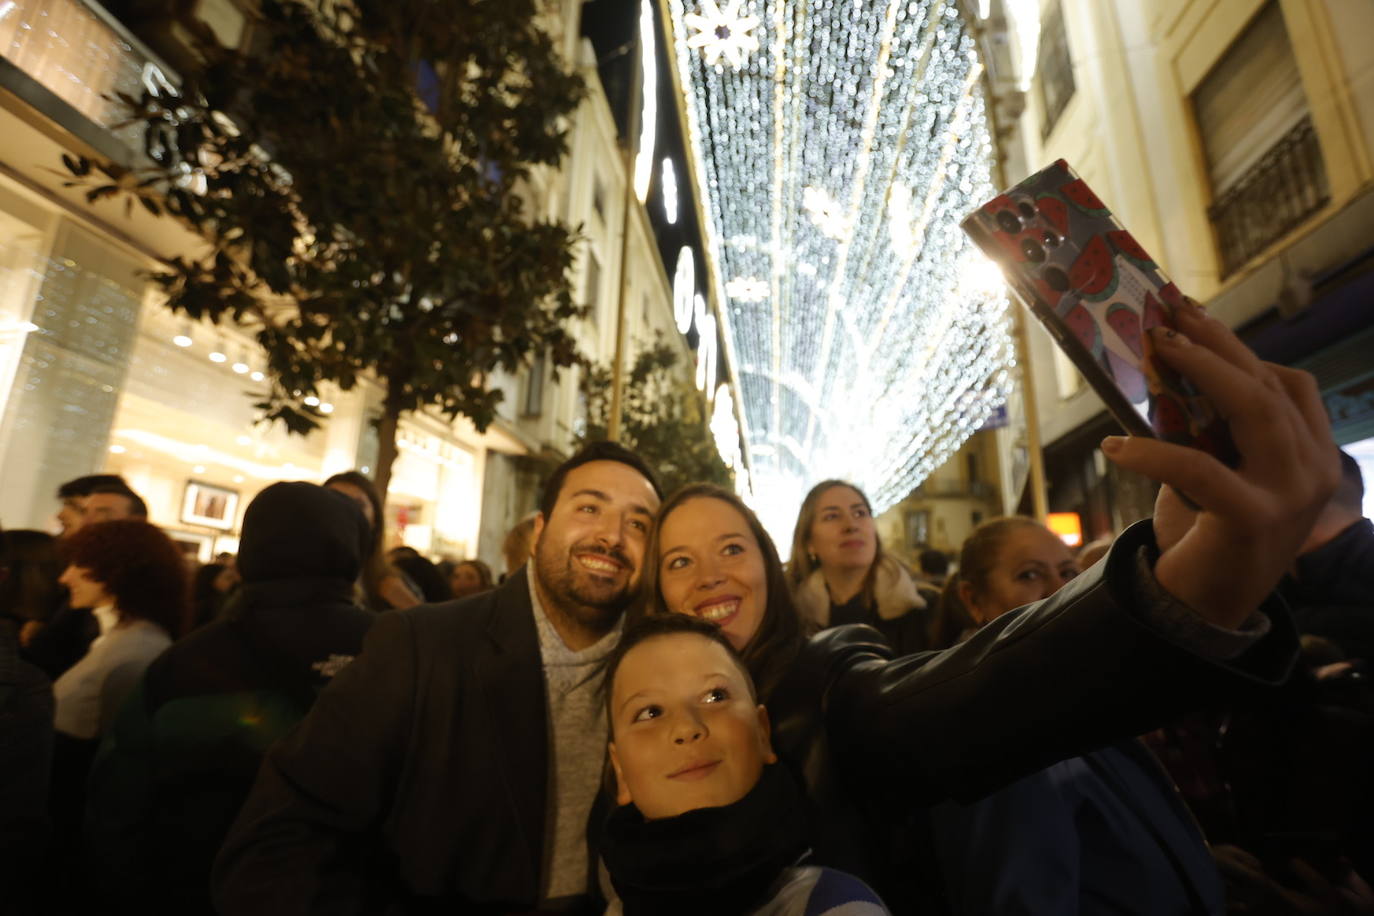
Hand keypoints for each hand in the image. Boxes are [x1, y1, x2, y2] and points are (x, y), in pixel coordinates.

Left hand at [1101, 300, 1338, 628]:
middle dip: (1219, 343)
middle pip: (1270, 385)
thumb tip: (1167, 367)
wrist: (1206, 610)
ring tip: (1156, 350)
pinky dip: (1152, 451)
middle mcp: (1313, 469)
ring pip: (1252, 409)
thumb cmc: (1206, 534)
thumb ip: (1215, 430)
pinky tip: (1114, 445)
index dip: (1241, 346)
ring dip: (1200, 371)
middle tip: (1170, 317)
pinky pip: (1200, 468)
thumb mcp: (1219, 472)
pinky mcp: (1253, 519)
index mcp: (1314, 454)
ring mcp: (1290, 494)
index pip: (1289, 384)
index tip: (1195, 317)